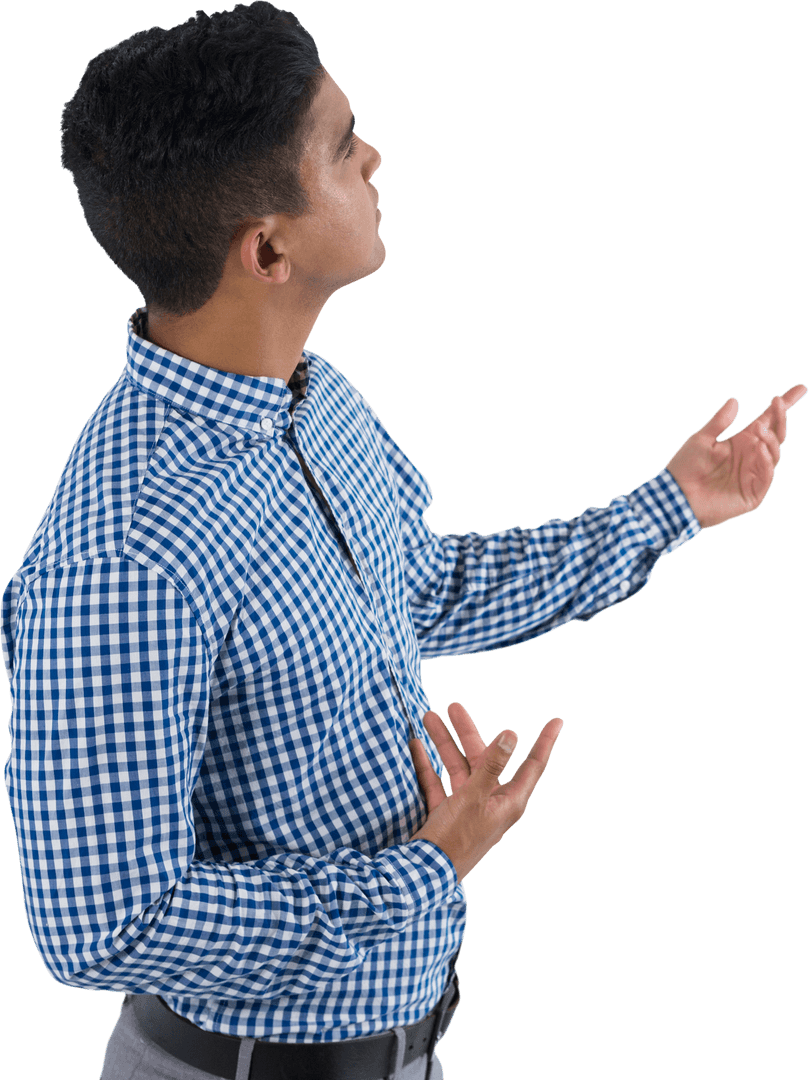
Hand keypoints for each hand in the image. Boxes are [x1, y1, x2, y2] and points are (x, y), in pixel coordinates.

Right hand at [408, 702, 563, 882]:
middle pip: (484, 758)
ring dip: (443, 744)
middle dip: (466, 732)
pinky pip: (439, 783)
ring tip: (427, 718)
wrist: (424, 874)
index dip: (544, 742)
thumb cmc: (456, 839)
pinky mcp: (448, 813)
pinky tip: (415, 746)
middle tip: (453, 706)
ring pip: (458, 767)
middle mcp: (491, 801)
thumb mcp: (474, 797)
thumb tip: (511, 735)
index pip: (533, 764)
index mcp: (509, 800)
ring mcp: (469, 807)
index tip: (557, 721)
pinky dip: (428, 765)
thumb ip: (491, 765)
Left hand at [665, 383, 807, 528]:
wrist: (677, 497)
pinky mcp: (753, 494)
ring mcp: (754, 475)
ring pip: (774, 454)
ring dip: (769, 439)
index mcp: (741, 442)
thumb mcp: (702, 439)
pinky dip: (766, 462)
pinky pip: (767, 476)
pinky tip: (759, 449)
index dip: (782, 408)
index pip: (767, 421)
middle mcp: (751, 457)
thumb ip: (720, 421)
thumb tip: (735, 400)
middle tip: (777, 403)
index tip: (800, 388)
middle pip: (775, 435)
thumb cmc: (686, 468)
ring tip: (758, 428)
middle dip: (780, 418)